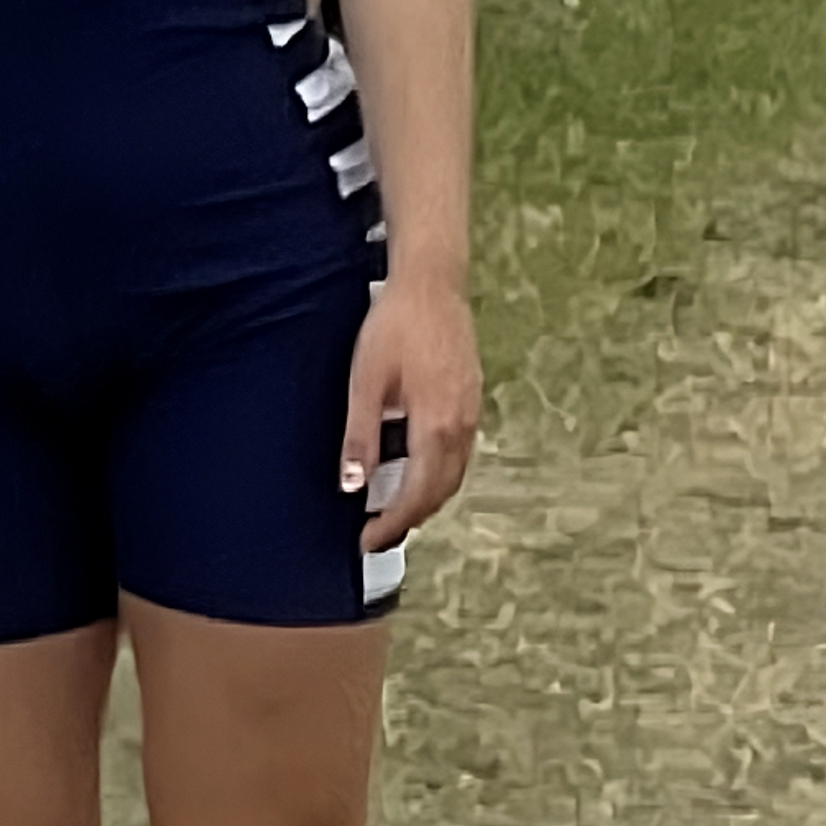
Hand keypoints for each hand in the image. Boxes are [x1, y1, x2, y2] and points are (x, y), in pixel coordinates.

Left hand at [346, 270, 479, 551]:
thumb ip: (360, 437)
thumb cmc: (396, 325)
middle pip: (440, 492)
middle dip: (410, 519)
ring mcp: (471, 413)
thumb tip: (352, 484)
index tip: (368, 541)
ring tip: (393, 508)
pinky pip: (460, 453)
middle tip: (377, 534)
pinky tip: (415, 468)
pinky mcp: (472, 400)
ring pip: (454, 475)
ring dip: (427, 498)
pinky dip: (438, 473)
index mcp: (436, 426)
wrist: (433, 284)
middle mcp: (461, 426)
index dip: (392, 525)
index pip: (416, 495)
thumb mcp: (366, 382)